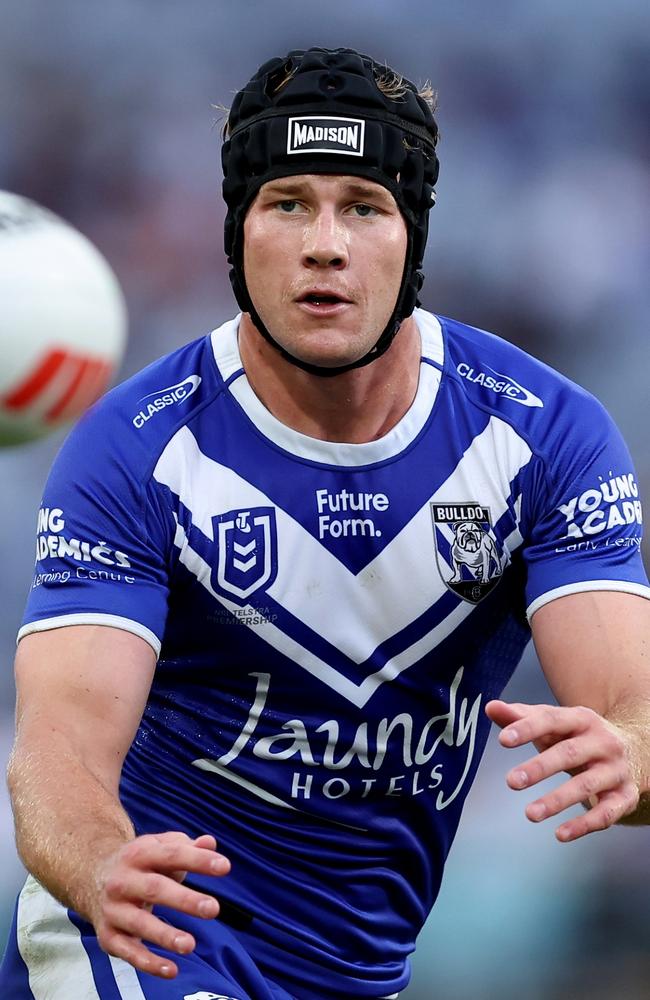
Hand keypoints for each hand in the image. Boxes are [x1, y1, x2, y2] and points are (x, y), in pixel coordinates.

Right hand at [90, 831, 229, 978]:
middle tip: (213, 909)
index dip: (198, 860)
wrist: (92, 878)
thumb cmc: (141, 863)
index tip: (225, 867)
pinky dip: (149, 963)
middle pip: (155, 889)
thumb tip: (210, 844)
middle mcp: (123, 880)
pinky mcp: (108, 936)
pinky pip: (128, 952)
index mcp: (139, 853)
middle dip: (185, 900)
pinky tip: (172, 969)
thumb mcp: (160, 847)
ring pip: (139, 923)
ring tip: (191, 944)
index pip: (171, 855)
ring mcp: (113, 909)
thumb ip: (187, 846)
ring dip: (164, 935)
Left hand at [485, 700, 638, 842]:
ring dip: (557, 800)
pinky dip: (583, 825)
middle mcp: (602, 742)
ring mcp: (616, 770)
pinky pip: (606, 813)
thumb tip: (490, 708)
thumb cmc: (580, 737)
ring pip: (586, 785)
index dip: (527, 728)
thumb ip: (521, 717)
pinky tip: (560, 834)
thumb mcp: (554, 724)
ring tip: (529, 813)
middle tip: (511, 781)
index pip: (552, 720)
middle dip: (540, 767)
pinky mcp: (625, 796)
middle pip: (570, 753)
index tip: (503, 739)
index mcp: (581, 719)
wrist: (636, 751)